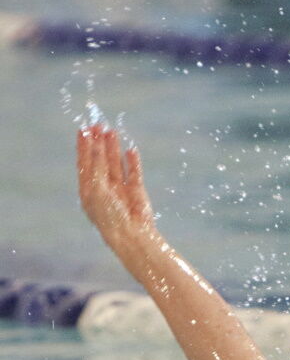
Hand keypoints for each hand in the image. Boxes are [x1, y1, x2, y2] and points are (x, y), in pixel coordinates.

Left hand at [77, 124, 155, 247]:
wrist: (131, 234)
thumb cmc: (108, 215)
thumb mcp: (96, 188)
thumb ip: (97, 164)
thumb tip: (95, 143)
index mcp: (88, 190)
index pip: (85, 163)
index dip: (83, 147)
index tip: (83, 129)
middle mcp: (103, 188)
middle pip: (100, 161)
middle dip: (99, 143)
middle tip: (99, 125)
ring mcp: (120, 189)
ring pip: (116, 164)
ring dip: (114, 148)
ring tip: (112, 131)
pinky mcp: (137, 191)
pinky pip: (134, 173)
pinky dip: (133, 162)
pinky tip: (131, 150)